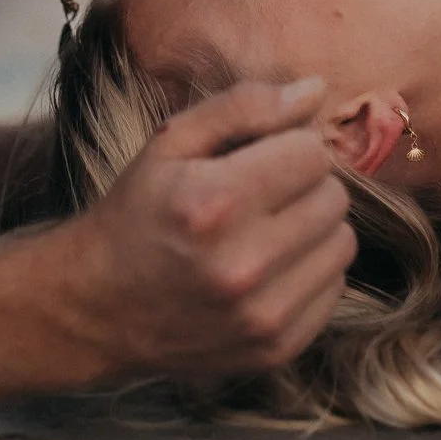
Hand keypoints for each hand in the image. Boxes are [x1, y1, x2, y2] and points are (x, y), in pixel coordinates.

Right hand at [59, 78, 357, 378]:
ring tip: (267, 230)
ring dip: (313, 229)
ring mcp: (262, 316)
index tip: (259, 158)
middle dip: (304, 186)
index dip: (288, 146)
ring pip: (342, 244)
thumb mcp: (171, 142)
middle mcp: (244, 264)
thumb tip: (316, 90)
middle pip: (334, 198)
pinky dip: (310, 272)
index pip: (312, 153)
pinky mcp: (276, 349)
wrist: (98, 306)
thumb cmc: (138, 212)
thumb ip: (244, 106)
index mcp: (216, 202)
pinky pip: (334, 288)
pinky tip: (269, 269)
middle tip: (261, 194)